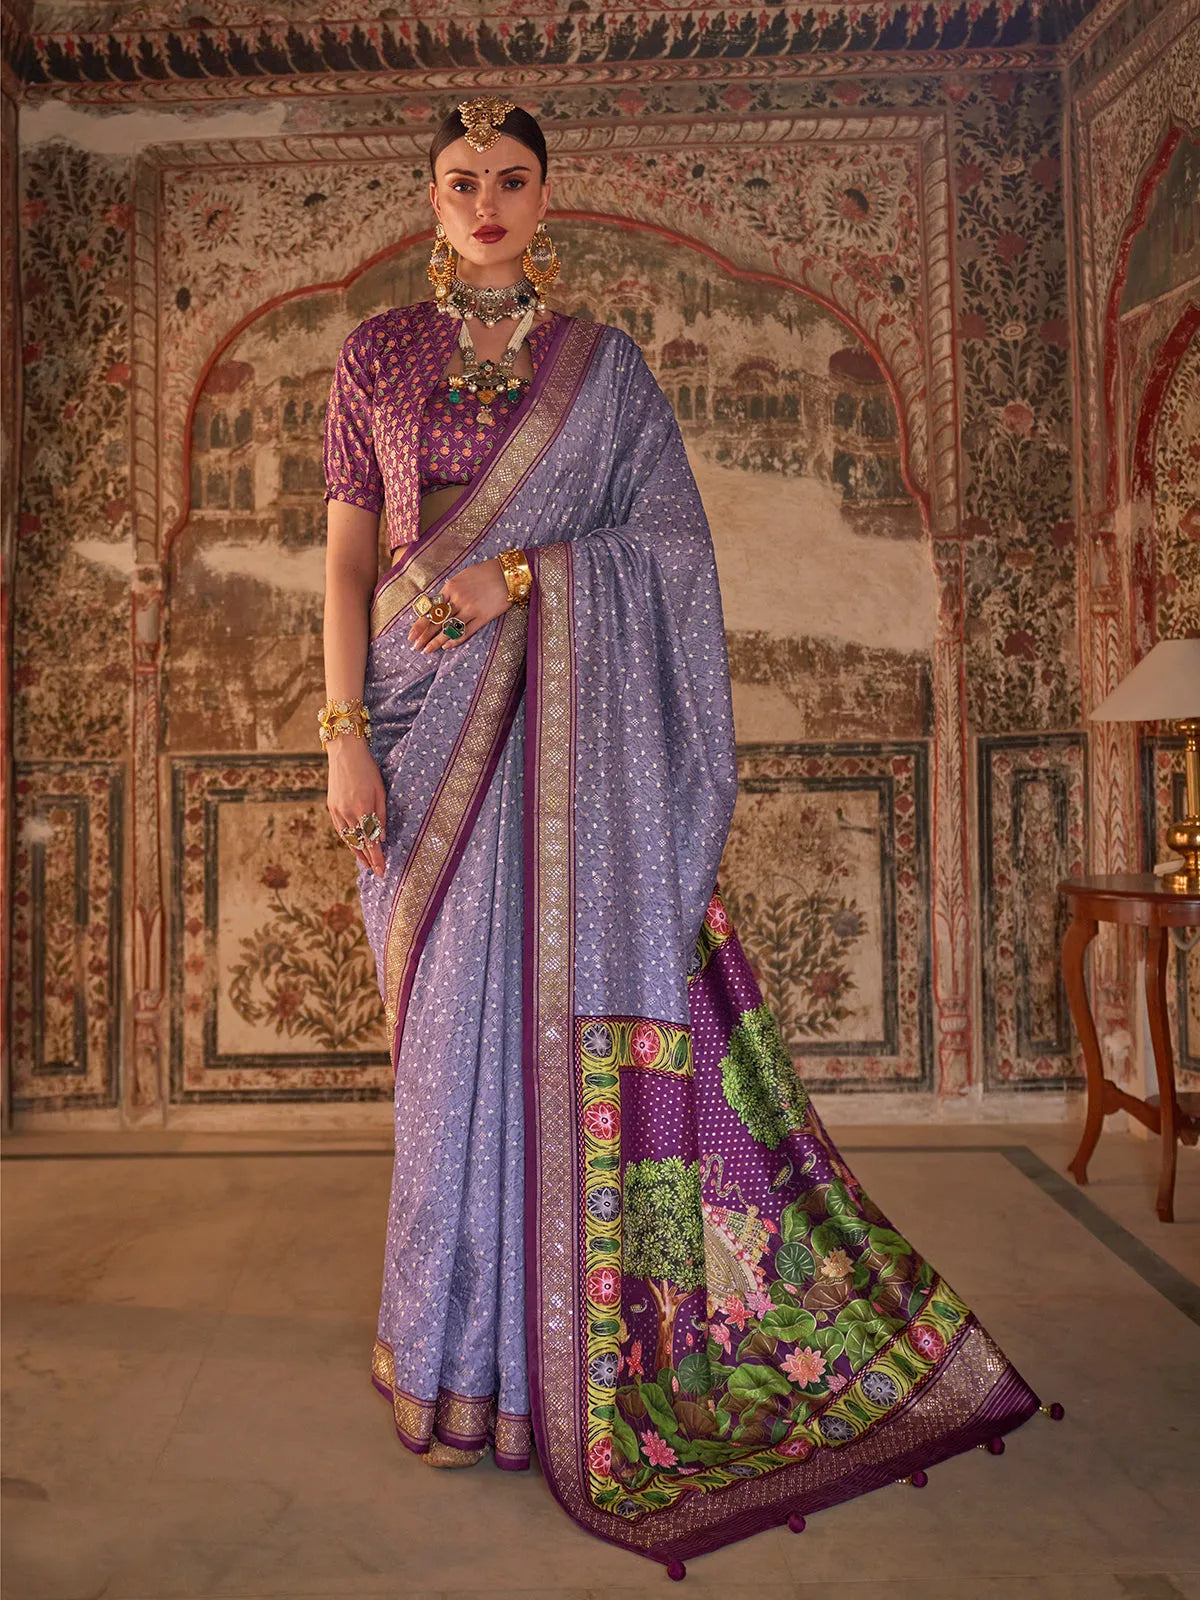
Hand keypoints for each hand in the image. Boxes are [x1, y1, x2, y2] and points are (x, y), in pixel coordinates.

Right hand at [326, 736, 386, 877]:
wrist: (345, 753)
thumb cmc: (367, 769)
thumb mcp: (381, 791)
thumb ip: (381, 815)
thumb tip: (382, 837)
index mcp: (364, 809)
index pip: (371, 841)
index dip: (377, 858)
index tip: (382, 871)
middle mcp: (349, 813)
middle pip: (359, 843)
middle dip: (368, 859)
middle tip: (375, 872)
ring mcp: (338, 811)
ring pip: (348, 838)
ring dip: (357, 852)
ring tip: (365, 863)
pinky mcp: (332, 807)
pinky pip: (340, 829)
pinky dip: (347, 840)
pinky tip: (353, 845)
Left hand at [408, 556, 509, 653]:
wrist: (508, 574)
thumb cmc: (485, 573)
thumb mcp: (461, 577)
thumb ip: (449, 591)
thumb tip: (437, 605)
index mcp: (450, 588)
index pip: (430, 609)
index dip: (419, 624)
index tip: (411, 635)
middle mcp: (458, 599)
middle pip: (436, 621)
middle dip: (424, 635)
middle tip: (415, 647)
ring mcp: (471, 609)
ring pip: (449, 629)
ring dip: (436, 641)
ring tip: (426, 650)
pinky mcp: (483, 617)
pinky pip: (466, 631)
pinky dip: (455, 640)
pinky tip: (446, 646)